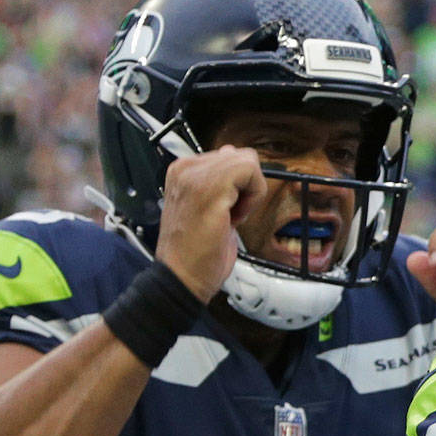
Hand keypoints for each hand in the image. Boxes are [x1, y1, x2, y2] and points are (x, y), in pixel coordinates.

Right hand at [158, 149, 268, 301]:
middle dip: (245, 188)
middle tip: (228, 216)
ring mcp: (195, 175)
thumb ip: (221, 183)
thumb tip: (237, 159)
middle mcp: (185, 168)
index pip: (228, 158)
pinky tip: (235, 218)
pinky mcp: (210, 186)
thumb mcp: (207, 208)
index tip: (224, 211)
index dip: (237, 187)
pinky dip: (254, 196)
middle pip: (240, 156)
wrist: (182, 278)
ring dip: (249, 193)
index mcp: (182, 172)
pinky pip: (251, 171)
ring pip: (248, 161)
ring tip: (230, 217)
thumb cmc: (194, 253)